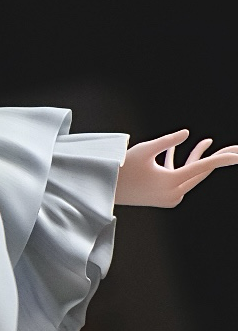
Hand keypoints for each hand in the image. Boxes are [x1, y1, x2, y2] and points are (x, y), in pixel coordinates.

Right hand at [114, 130, 237, 206]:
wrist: (106, 191)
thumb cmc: (122, 168)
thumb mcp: (144, 149)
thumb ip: (167, 140)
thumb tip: (186, 133)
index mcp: (170, 182)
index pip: (202, 167)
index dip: (221, 158)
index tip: (237, 155)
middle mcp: (174, 193)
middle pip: (202, 172)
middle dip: (217, 158)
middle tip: (235, 148)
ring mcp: (170, 197)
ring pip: (191, 174)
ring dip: (197, 158)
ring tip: (207, 141)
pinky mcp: (166, 197)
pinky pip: (180, 178)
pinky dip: (182, 165)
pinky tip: (179, 150)